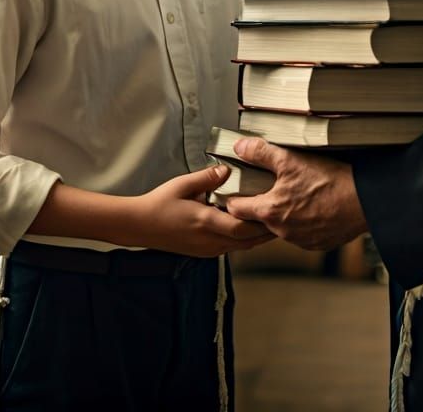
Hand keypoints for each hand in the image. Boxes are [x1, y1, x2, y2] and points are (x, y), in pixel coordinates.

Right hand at [131, 164, 274, 257]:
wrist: (140, 225)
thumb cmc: (159, 203)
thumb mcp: (182, 184)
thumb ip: (206, 178)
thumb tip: (226, 170)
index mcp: (206, 222)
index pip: (242, 228)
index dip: (261, 222)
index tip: (275, 209)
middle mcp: (210, 241)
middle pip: (247, 241)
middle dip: (266, 231)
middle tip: (282, 217)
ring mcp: (207, 249)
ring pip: (241, 246)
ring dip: (256, 236)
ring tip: (271, 221)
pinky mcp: (205, 252)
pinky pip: (231, 247)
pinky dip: (244, 239)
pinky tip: (248, 227)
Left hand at [223, 137, 367, 250]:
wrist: (363, 201)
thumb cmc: (329, 181)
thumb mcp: (290, 160)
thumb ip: (261, 153)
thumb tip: (240, 147)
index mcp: (270, 211)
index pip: (236, 210)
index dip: (233, 197)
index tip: (236, 189)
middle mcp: (282, 231)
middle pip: (258, 220)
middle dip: (257, 206)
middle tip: (264, 189)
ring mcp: (300, 240)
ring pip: (280, 228)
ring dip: (281, 215)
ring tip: (292, 195)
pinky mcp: (317, 244)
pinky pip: (300, 234)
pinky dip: (301, 223)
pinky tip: (310, 206)